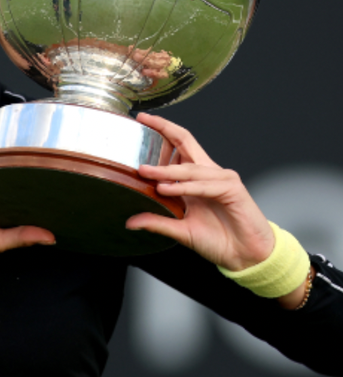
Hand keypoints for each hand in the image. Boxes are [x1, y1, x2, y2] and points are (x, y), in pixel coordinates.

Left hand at [126, 113, 272, 270]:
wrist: (245, 256)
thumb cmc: (219, 239)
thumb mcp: (180, 230)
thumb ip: (157, 222)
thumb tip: (130, 221)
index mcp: (196, 178)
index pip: (179, 146)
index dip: (163, 131)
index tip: (142, 120)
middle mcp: (208, 174)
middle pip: (186, 143)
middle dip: (164, 130)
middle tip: (143, 122)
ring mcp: (222, 179)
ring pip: (190, 168)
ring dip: (166, 170)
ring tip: (145, 172)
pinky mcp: (233, 190)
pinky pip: (205, 185)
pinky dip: (186, 187)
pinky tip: (168, 189)